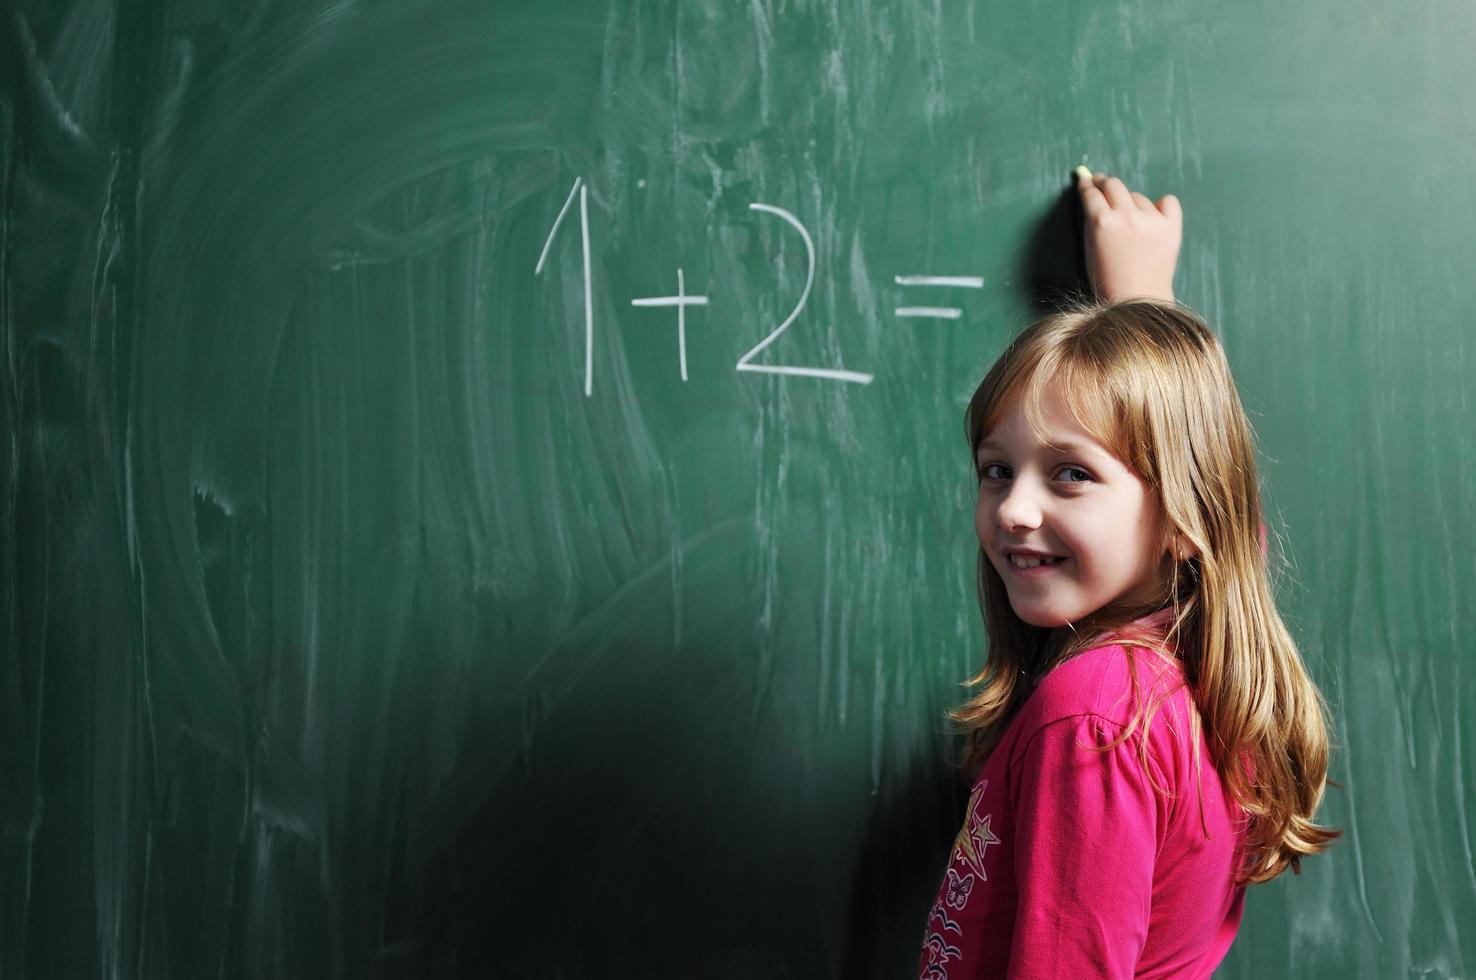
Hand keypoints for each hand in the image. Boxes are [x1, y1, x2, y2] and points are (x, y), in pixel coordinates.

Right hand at [1075, 168, 1181, 303]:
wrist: (1138, 300)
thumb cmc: (1107, 280)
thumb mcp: (1089, 250)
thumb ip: (1091, 223)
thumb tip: (1093, 200)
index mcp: (1102, 222)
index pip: (1091, 194)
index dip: (1087, 185)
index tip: (1086, 180)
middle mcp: (1126, 216)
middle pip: (1113, 185)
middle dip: (1105, 183)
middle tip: (1102, 185)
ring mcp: (1151, 219)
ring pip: (1138, 197)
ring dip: (1131, 204)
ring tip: (1130, 225)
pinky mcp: (1171, 225)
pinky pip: (1167, 202)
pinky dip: (1161, 206)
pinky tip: (1154, 217)